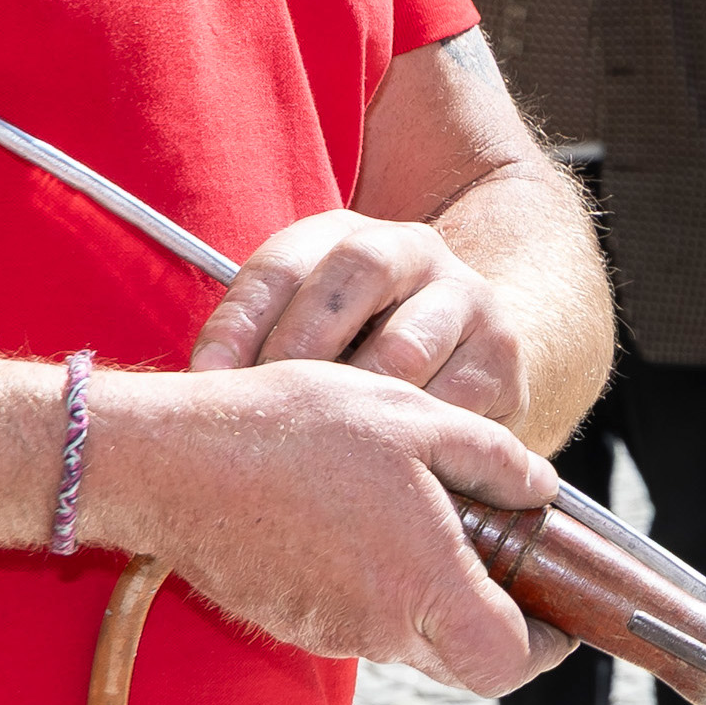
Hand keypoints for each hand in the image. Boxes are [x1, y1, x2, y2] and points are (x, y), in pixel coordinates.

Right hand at [84, 360, 570, 692]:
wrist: (173, 457)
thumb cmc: (296, 431)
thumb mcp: (416, 419)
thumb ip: (493, 459)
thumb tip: (541, 489)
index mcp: (423, 584)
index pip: (506, 664)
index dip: (544, 647)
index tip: (557, 612)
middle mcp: (378, 626)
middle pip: (462, 661)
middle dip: (493, 620)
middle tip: (504, 561)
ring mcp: (328, 630)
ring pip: (408, 640)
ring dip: (430, 596)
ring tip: (426, 520)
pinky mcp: (290, 620)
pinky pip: (356, 620)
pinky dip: (377, 586)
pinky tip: (363, 522)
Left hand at [192, 208, 537, 438]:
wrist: (462, 359)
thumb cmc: (354, 360)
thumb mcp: (302, 338)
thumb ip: (255, 353)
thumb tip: (202, 398)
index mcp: (342, 237)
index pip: (282, 263)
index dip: (241, 320)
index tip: (209, 380)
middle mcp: (410, 249)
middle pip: (356, 270)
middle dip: (304, 344)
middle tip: (274, 408)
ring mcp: (465, 296)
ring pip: (407, 343)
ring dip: (363, 400)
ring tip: (330, 447)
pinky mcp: (503, 355)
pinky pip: (458, 402)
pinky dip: (418, 438)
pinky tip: (389, 467)